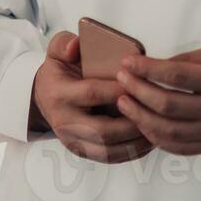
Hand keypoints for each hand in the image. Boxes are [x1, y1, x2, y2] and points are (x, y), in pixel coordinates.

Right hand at [29, 31, 152, 164]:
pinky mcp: (81, 152)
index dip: (118, 90)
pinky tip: (149, 140)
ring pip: (109, 149)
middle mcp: (64, 122)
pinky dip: (132, 152)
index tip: (141, 83)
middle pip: (103, 130)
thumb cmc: (59, 72)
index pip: (92, 94)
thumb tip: (76, 46)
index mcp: (59, 94)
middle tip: (156, 112)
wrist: (42, 97)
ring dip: (136, 142)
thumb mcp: (57, 51)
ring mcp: (72, 141)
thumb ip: (65, 43)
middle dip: (132, 122)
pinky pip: (110, 158)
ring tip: (157, 127)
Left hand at [114, 43, 200, 155]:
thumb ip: (192, 59)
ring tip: (124, 103)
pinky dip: (158, 139)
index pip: (175, 77)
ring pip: (171, 133)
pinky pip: (182, 148)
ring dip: (142, 118)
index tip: (127, 62)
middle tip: (121, 79)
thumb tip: (157, 65)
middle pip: (168, 107)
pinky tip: (144, 125)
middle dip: (138, 92)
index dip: (146, 69)